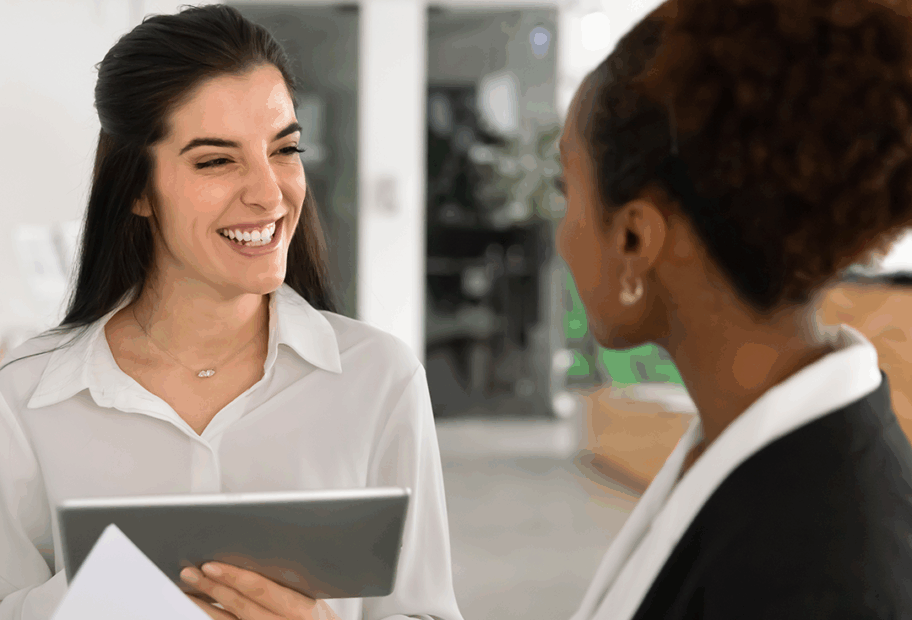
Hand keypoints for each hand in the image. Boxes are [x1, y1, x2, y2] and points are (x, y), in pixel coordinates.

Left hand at [181, 563, 339, 619]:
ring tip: (188, 588)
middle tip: (190, 571)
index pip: (260, 589)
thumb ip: (288, 580)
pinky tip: (202, 607)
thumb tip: (257, 554)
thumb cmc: (317, 617)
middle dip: (212, 586)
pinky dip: (214, 616)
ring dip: (205, 603)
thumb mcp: (313, 596)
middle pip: (239, 604)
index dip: (234, 576)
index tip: (211, 565)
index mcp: (300, 608)